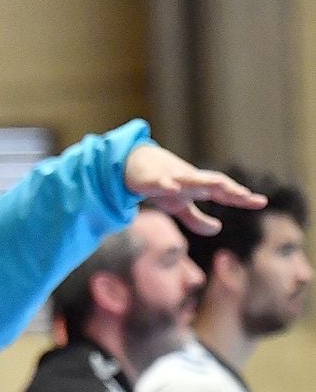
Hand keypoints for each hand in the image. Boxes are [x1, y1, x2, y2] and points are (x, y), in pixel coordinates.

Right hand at [123, 141, 265, 234]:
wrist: (131, 162)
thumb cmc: (160, 183)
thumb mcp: (178, 205)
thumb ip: (197, 218)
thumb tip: (217, 228)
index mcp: (197, 187)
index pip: (223, 191)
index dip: (240, 197)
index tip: (261, 202)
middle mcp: (188, 179)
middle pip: (212, 182)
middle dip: (227, 188)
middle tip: (244, 195)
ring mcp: (169, 177)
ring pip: (188, 179)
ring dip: (202, 183)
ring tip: (218, 187)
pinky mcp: (149, 179)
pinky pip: (158, 182)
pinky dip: (166, 184)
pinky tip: (173, 188)